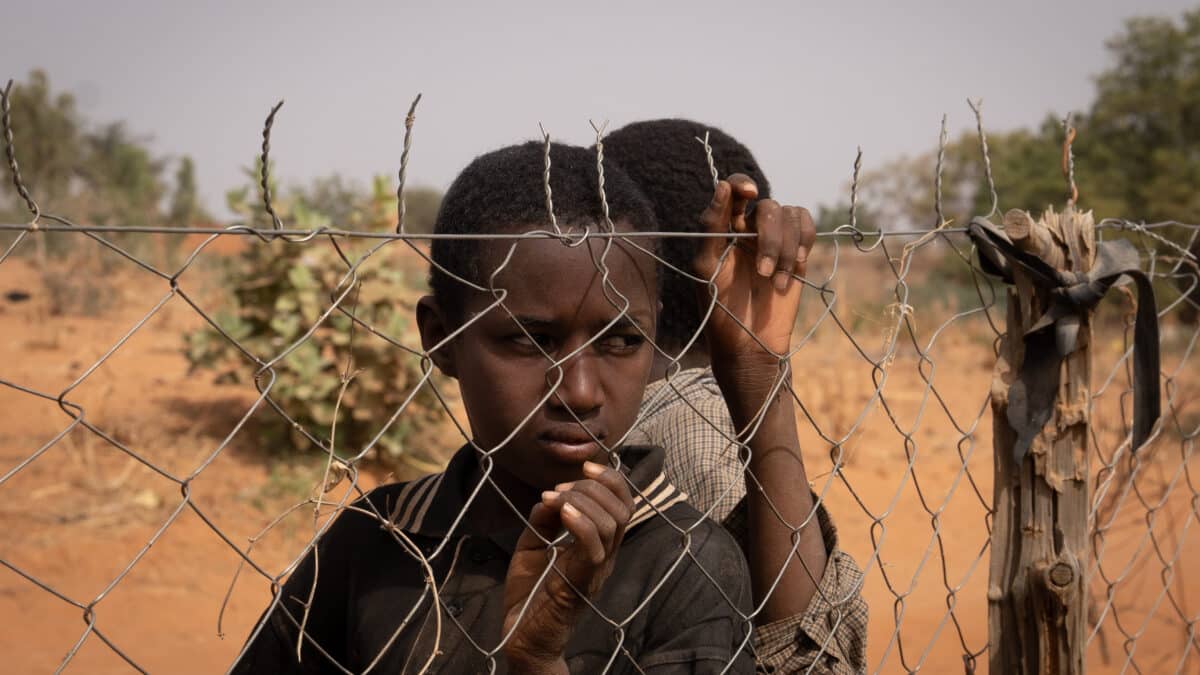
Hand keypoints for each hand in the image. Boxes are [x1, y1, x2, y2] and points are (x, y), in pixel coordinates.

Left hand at [501, 461, 632, 670]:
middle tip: (561, 489)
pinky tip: (561, 511)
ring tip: (557, 501)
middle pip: (622, 508)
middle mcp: (606, 555)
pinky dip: (580, 522)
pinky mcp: (581, 582)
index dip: (612, 479)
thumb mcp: (534, 543)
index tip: (586, 466)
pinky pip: (594, 547)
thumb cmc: (529, 590)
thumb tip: (553, 494)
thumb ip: (544, 517)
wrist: (520, 635)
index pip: (624, 504)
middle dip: (593, 486)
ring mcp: (597, 570)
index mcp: (600, 544)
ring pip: (611, 523)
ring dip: (582, 501)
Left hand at [694, 175, 814, 410]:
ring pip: (789, 216)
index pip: (733, 190)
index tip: (748, 194)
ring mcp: (774, 239)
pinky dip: (802, 242)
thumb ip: (712, 227)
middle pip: (767, 206)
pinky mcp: (796, 252)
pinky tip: (793, 266)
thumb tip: (723, 187)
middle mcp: (748, 229)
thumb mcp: (707, 268)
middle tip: (760, 272)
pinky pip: (806, 226)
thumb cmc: (721, 310)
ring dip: (783, 248)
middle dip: (767, 237)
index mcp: (722, 229)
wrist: (751, 343)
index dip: (741, 184)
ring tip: (773, 280)